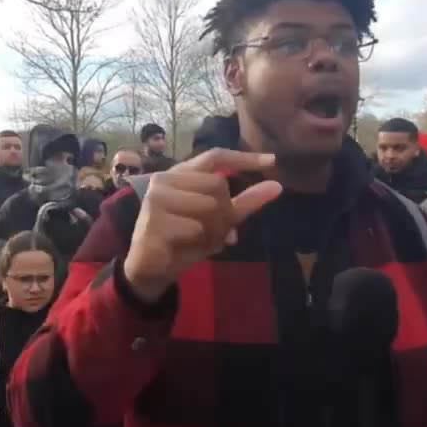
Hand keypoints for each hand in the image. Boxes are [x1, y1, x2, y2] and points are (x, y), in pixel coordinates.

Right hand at [123, 149, 281, 303]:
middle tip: (214, 234)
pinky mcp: (154, 220)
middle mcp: (165, 179)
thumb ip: (244, 202)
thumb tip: (277, 186)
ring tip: (199, 242)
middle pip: (218, 186)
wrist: (149, 269)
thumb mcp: (218, 221)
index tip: (272, 161)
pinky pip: (196, 229)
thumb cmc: (183, 240)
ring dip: (214, 232)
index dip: (244, 158)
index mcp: (180, 174)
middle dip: (225, 215)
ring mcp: (157, 198)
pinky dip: (199, 244)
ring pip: (210, 207)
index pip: (215, 156)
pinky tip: (185, 249)